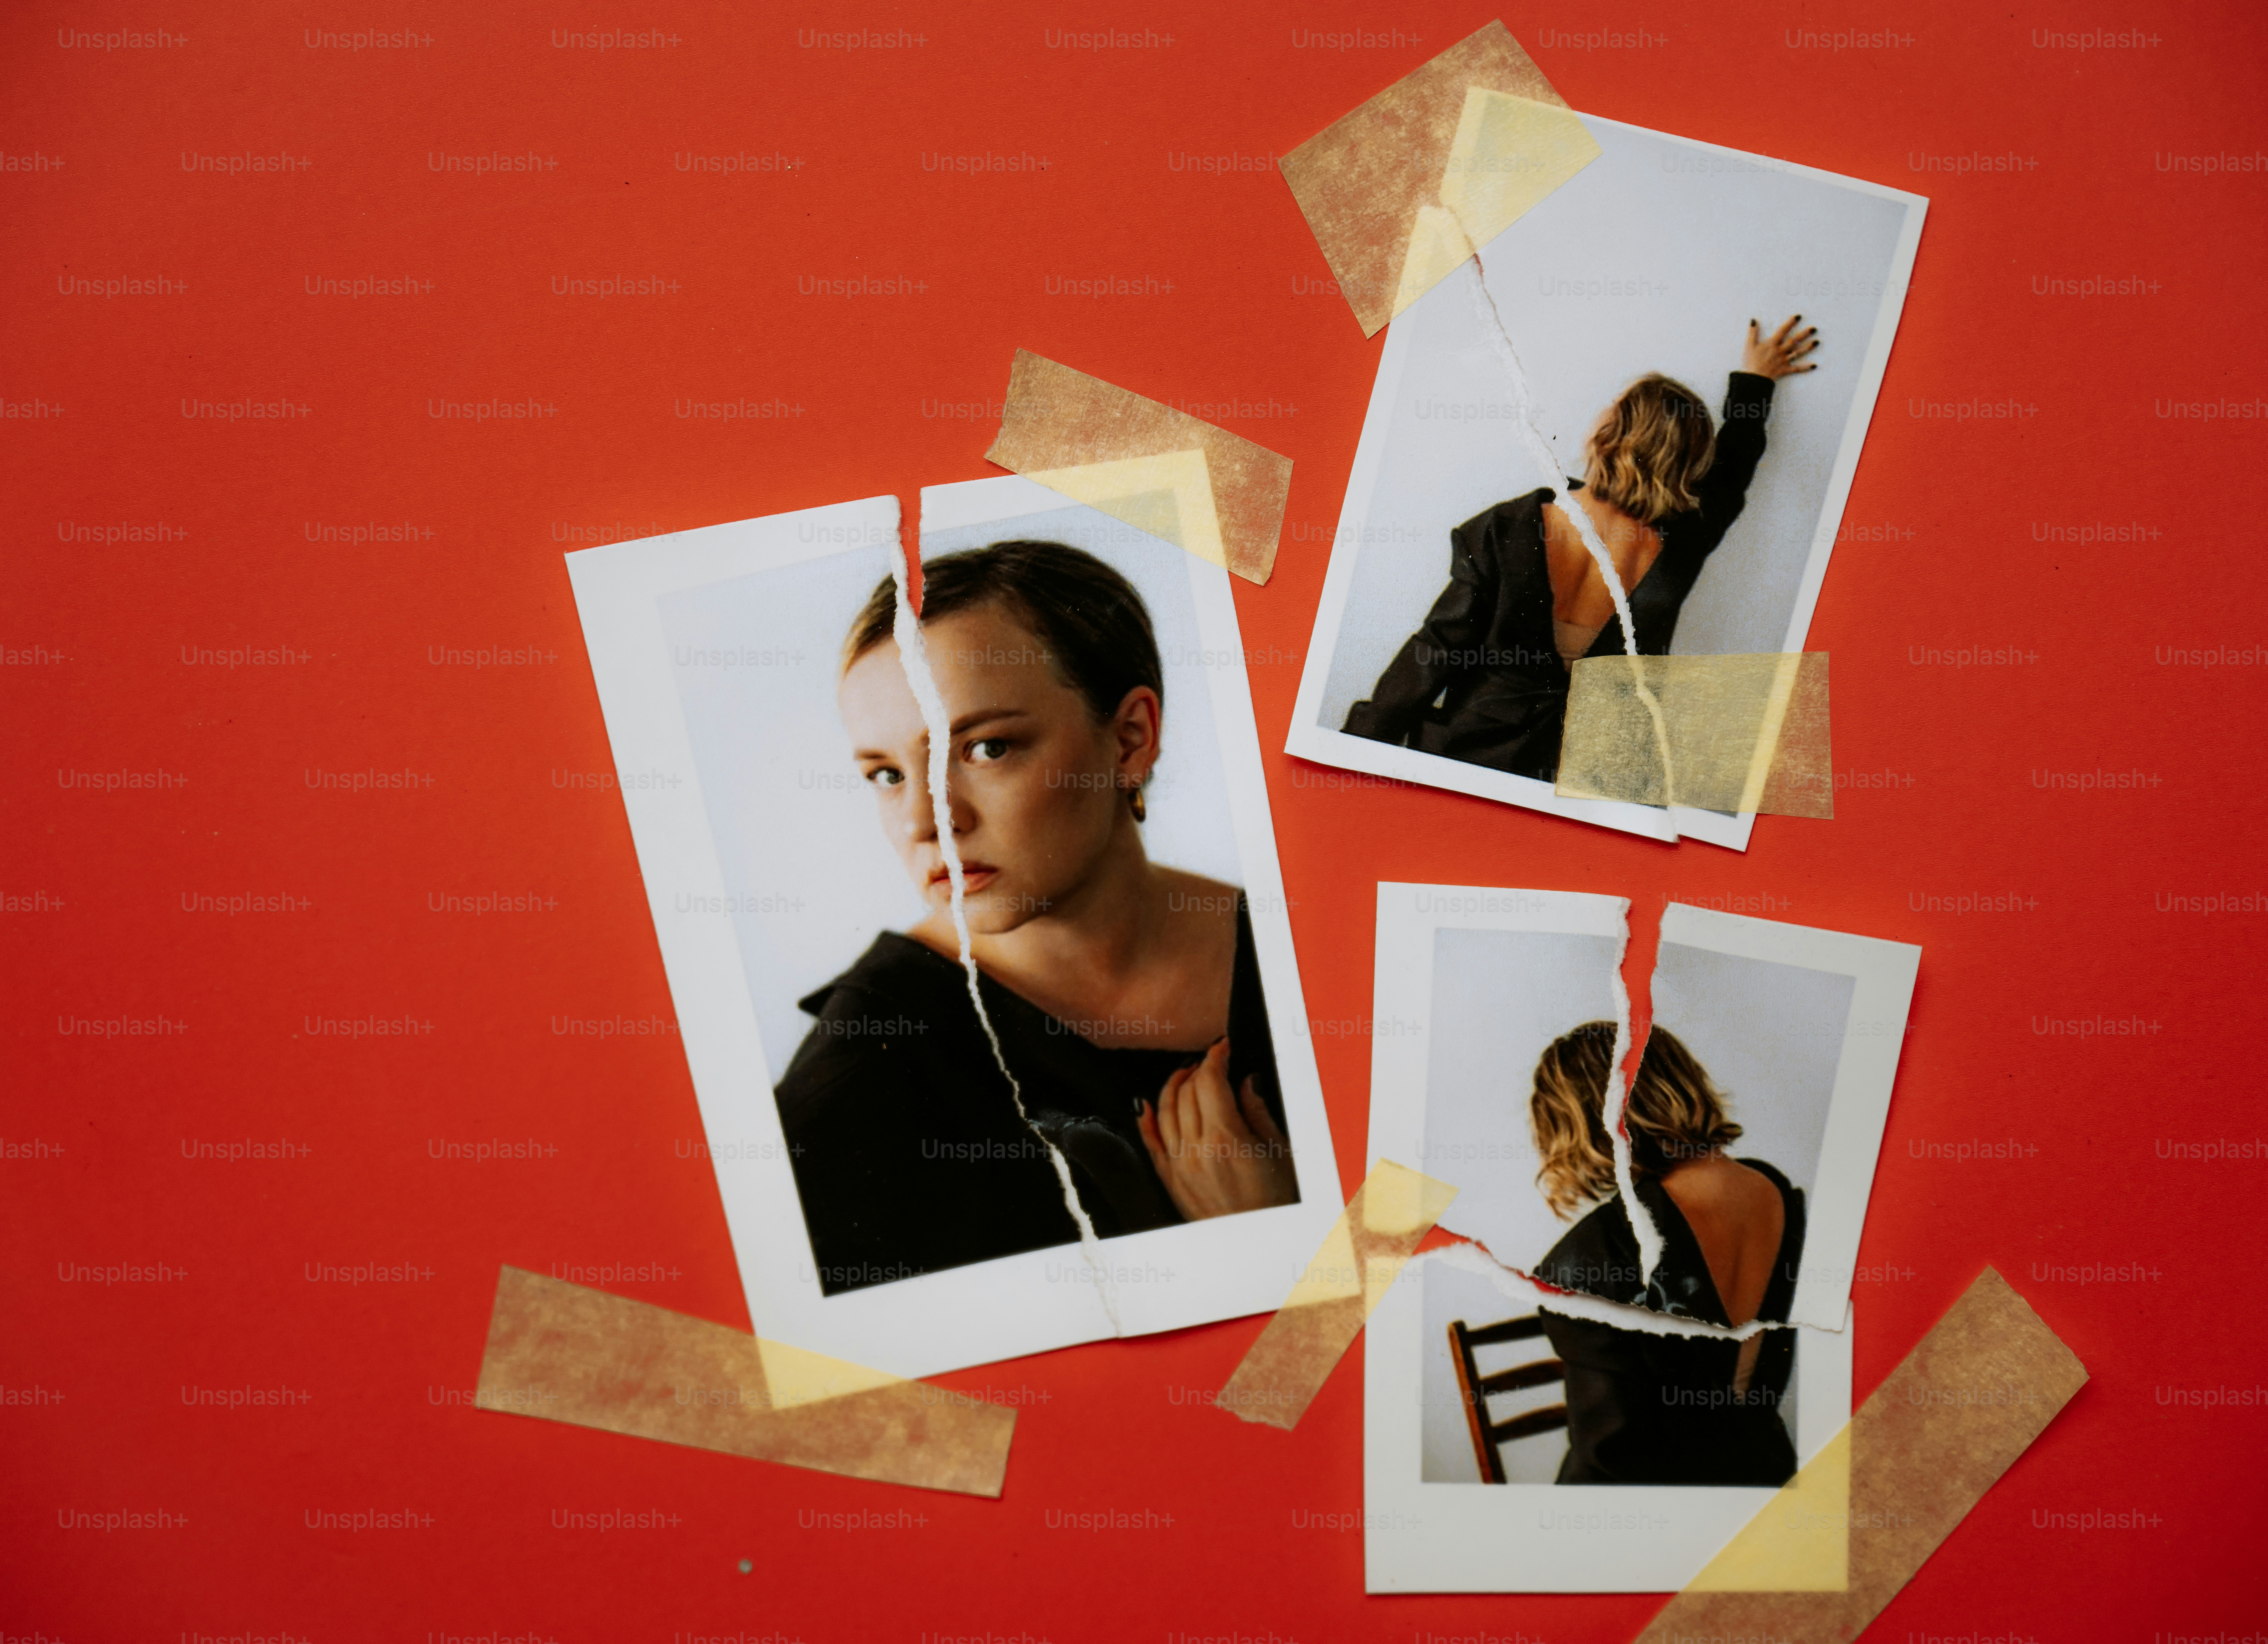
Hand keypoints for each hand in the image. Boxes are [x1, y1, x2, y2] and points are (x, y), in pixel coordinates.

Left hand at [1136, 1039, 1297, 1219]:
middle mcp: (1196, 1148)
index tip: (1223, 1047)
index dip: (1215, 1057)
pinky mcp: (1169, 1179)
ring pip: (1164, 1109)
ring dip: (1173, 1085)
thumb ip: (1257, 1111)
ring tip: (1187, 1074)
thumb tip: (1245, 1080)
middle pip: (1187, 1091)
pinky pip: (1150, 1142)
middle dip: (1199, 1068)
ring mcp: (1178, 1164)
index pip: (1210, 1081)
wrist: (1256, 1243)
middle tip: (1212, 1060)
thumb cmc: (1275, 1199)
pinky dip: (1145, 1119)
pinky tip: (1144, 1102)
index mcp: (1226, 1137)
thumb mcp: (1278, 1152)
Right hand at [1741, 314, 1818, 378]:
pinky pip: (1796, 368)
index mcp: (1772, 344)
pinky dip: (1805, 367)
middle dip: (1804, 334)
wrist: (1753, 379)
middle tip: (1814, 328)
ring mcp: (1784, 360)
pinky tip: (1814, 365)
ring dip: (1808, 347)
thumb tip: (1753, 320)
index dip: (1790, 323)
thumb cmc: (1750, 362)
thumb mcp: (1749, 345)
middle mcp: (1780, 351)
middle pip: (1794, 341)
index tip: (1798, 316)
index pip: (1783, 330)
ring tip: (1817, 342)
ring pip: (1798, 353)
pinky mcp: (1785, 369)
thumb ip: (1752, 332)